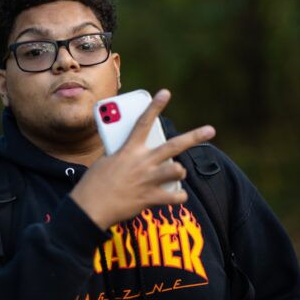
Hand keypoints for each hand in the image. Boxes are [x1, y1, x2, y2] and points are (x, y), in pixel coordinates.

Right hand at [70, 89, 215, 229]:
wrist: (90, 207)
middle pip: (174, 145)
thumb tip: (134, 153)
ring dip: (179, 171)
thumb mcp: (106, 160)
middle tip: (210, 130)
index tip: (165, 93)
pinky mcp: (149, 198)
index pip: (144, 122)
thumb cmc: (94, 182)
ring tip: (177, 172)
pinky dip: (178, 196)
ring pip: (177, 170)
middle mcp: (142, 162)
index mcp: (129, 149)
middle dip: (195, 136)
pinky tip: (177, 196)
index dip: (155, 106)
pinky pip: (174, 196)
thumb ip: (123, 154)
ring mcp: (148, 180)